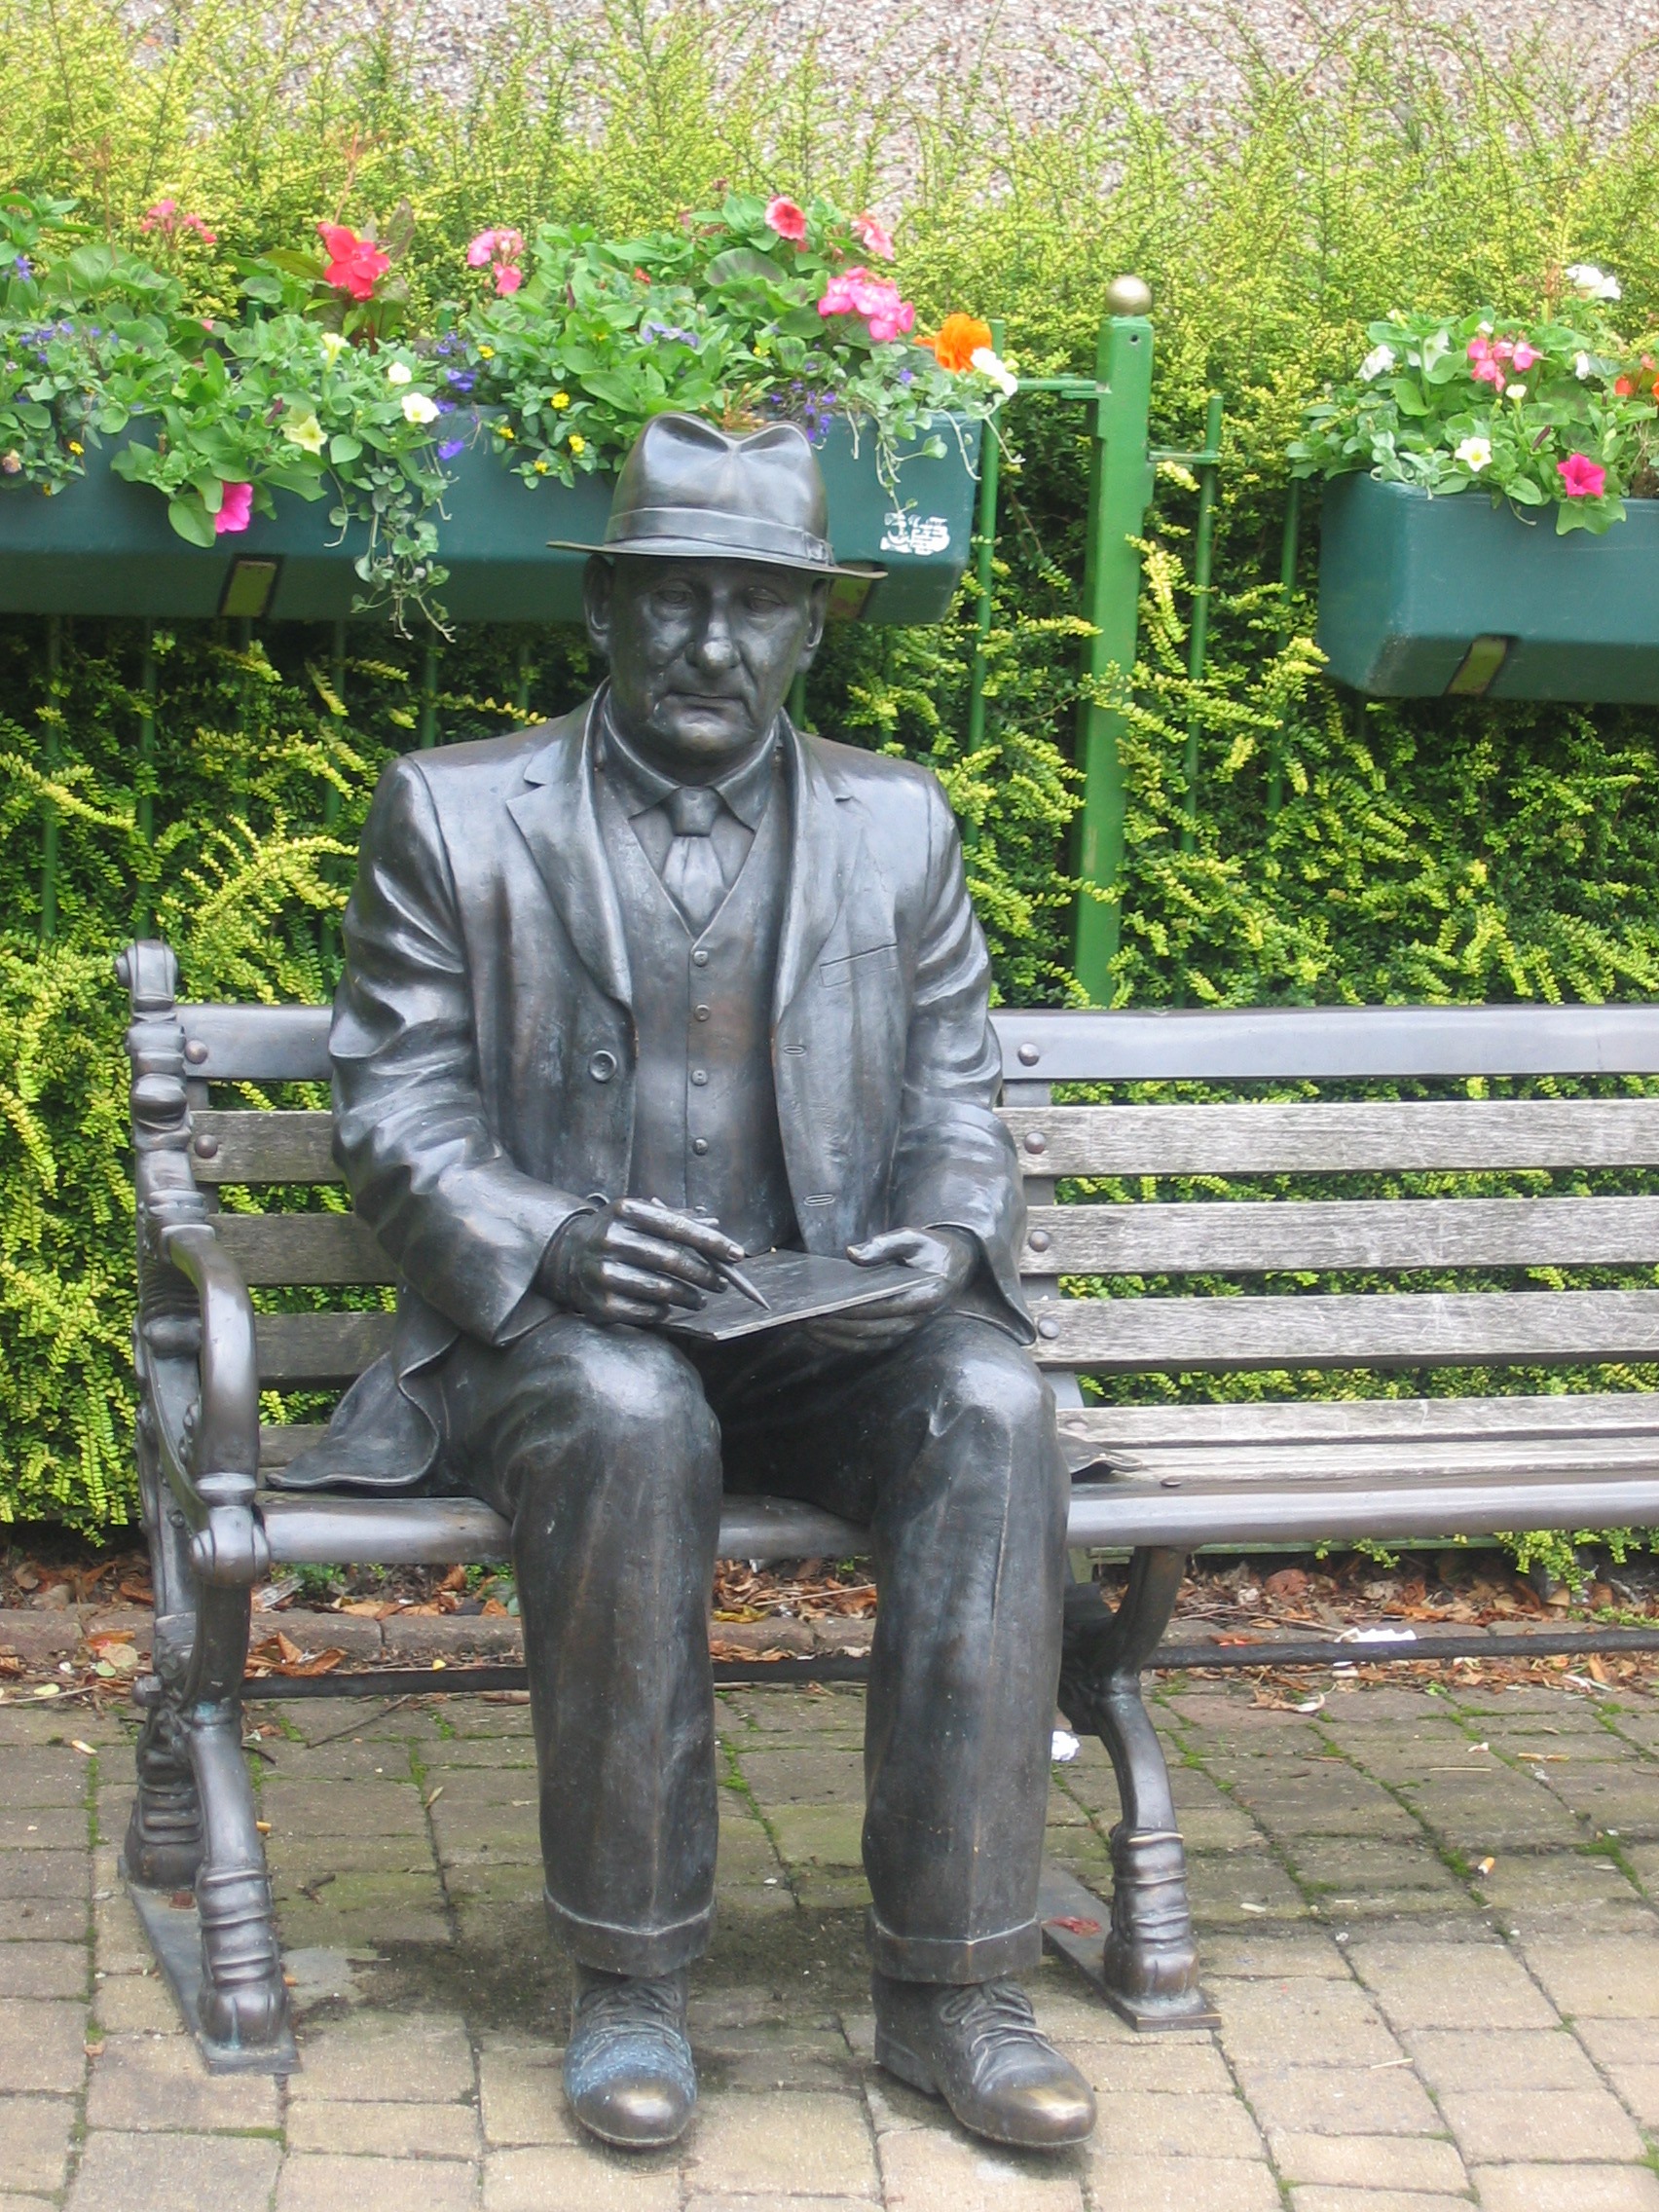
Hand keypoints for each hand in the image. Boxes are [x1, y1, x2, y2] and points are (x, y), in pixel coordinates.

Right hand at [541, 1198, 745, 1328]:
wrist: (564, 1256)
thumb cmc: (613, 1233)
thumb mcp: (637, 1216)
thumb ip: (675, 1220)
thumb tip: (716, 1228)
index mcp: (625, 1211)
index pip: (677, 1227)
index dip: (711, 1242)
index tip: (736, 1254)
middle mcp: (610, 1240)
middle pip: (672, 1260)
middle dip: (705, 1274)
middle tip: (721, 1283)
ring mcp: (602, 1274)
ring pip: (661, 1290)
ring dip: (689, 1297)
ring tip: (700, 1299)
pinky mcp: (599, 1304)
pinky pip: (645, 1312)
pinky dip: (663, 1312)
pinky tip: (669, 1308)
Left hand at [804, 1226, 977, 1352]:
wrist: (956, 1267)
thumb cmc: (932, 1250)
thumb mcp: (913, 1237)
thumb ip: (883, 1245)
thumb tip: (851, 1254)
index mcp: (923, 1296)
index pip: (881, 1306)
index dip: (852, 1308)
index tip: (825, 1305)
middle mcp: (917, 1319)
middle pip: (871, 1328)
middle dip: (837, 1325)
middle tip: (807, 1318)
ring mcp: (909, 1330)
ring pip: (868, 1341)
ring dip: (837, 1337)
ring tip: (808, 1327)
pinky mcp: (900, 1334)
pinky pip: (870, 1344)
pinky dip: (845, 1343)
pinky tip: (822, 1334)